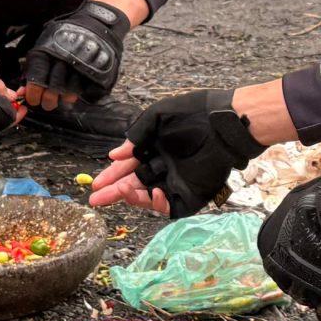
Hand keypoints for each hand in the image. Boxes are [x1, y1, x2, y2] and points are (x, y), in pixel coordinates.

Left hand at [20, 0, 131, 108]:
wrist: (95, 25)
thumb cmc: (67, 34)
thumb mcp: (46, 41)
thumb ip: (35, 63)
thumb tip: (24, 87)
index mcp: (47, 52)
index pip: (36, 80)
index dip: (33, 94)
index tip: (33, 98)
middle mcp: (62, 61)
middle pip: (51, 91)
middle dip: (46, 101)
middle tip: (45, 103)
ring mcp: (79, 69)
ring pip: (66, 94)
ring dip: (60, 100)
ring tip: (58, 99)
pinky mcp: (93, 75)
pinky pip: (81, 91)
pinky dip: (75, 95)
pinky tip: (71, 93)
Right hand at [90, 89, 266, 220]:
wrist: (223, 123)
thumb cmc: (192, 114)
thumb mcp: (156, 119)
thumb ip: (135, 137)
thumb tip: (113, 155)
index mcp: (154, 149)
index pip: (128, 167)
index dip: (112, 176)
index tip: (97, 184)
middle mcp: (163, 167)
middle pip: (135, 185)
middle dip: (116, 192)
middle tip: (97, 199)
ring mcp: (177, 181)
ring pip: (149, 197)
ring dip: (134, 197)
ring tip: (123, 192)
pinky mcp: (192, 193)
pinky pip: (172, 205)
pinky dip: (160, 204)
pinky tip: (154, 193)